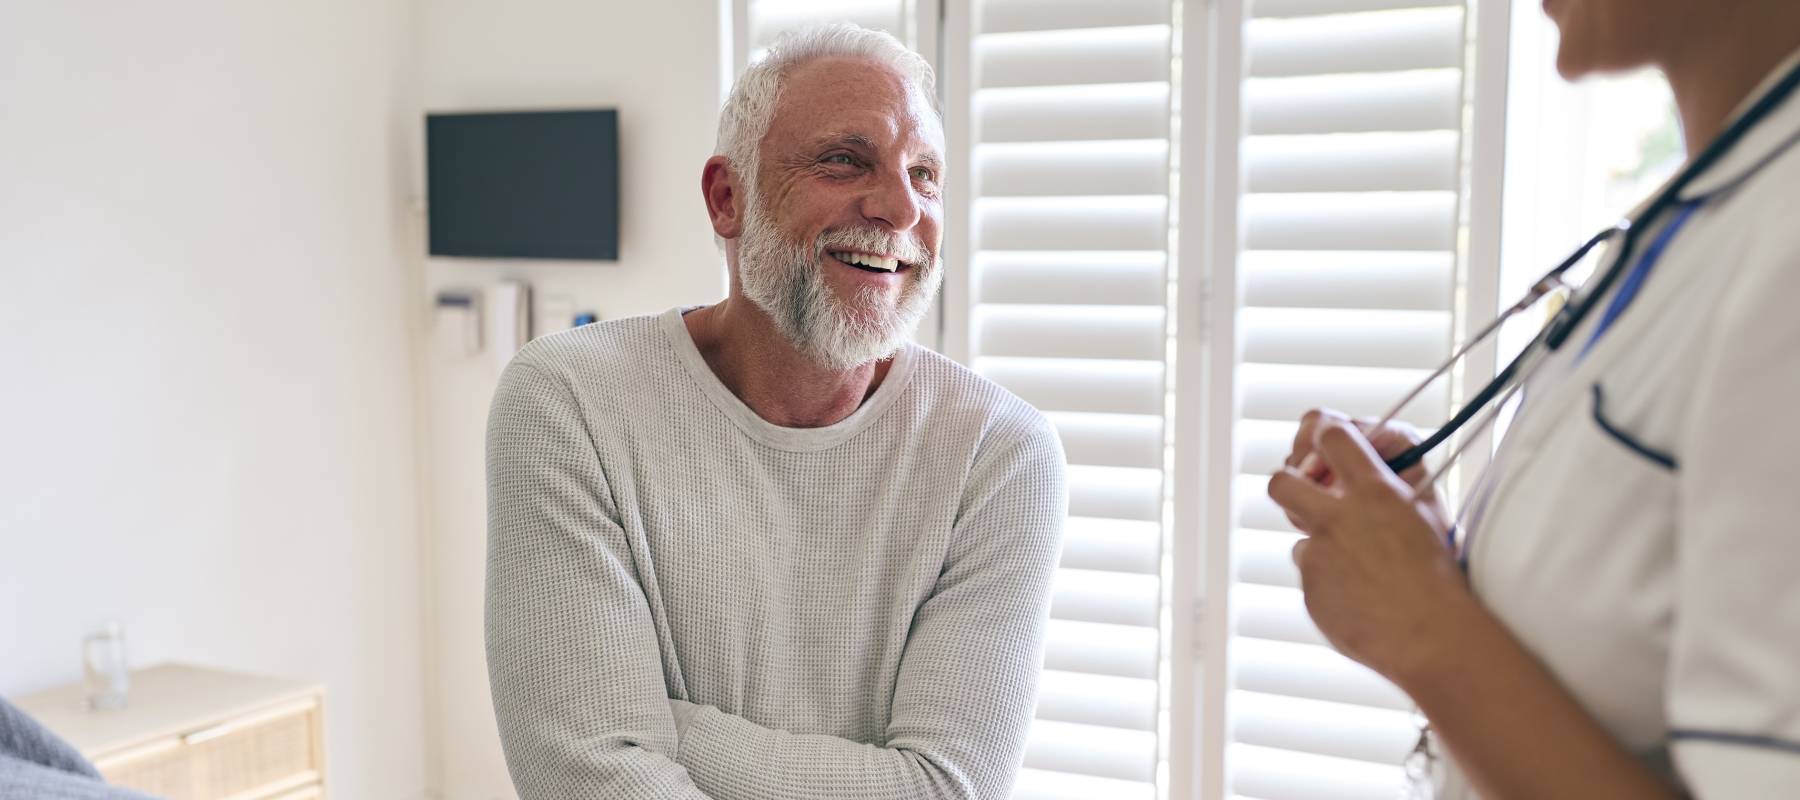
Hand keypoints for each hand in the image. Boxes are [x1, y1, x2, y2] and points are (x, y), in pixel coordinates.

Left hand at [1267, 417, 1470, 684]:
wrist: (1432, 637)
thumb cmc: (1441, 576)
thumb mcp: (1430, 514)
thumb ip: (1397, 484)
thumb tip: (1377, 465)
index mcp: (1373, 490)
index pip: (1330, 433)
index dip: (1322, 434)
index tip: (1325, 446)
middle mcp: (1337, 517)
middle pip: (1281, 481)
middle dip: (1288, 484)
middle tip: (1307, 496)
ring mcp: (1318, 557)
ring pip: (1302, 540)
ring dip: (1322, 549)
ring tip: (1362, 571)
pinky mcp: (1311, 592)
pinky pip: (1313, 581)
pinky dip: (1332, 587)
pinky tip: (1362, 600)